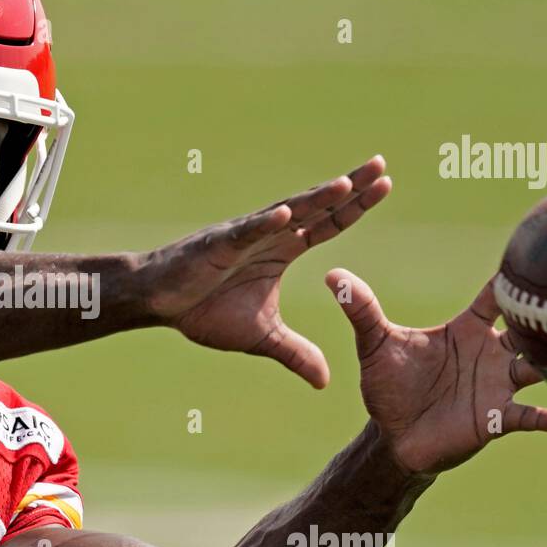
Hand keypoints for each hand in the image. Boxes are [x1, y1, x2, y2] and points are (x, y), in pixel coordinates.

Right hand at [144, 156, 391, 388]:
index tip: (387, 185)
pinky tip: (287, 213)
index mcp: (283, 250)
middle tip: (382, 165)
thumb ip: (296, 353)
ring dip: (316, 199)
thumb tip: (326, 382)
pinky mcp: (218, 245)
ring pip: (287, 213)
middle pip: (318, 208)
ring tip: (346, 183)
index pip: (329, 224)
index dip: (356, 206)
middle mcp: (270, 235)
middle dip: (350, 188)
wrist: (160, 303)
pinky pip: (245, 233)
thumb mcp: (263, 338)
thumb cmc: (205, 310)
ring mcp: (245, 236)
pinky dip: (265, 224)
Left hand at [326, 268, 546, 475]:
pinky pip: (527, 417)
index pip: (496, 298)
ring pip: (536, 368)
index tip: (538, 255)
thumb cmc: (389, 384)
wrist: (392, 433)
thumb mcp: (374, 344)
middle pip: (528, 330)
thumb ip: (361, 309)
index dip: (513, 279)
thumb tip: (332, 275)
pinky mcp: (495, 418)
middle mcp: (491, 353)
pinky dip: (545, 419)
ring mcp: (498, 385)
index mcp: (467, 330)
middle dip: (545, 319)